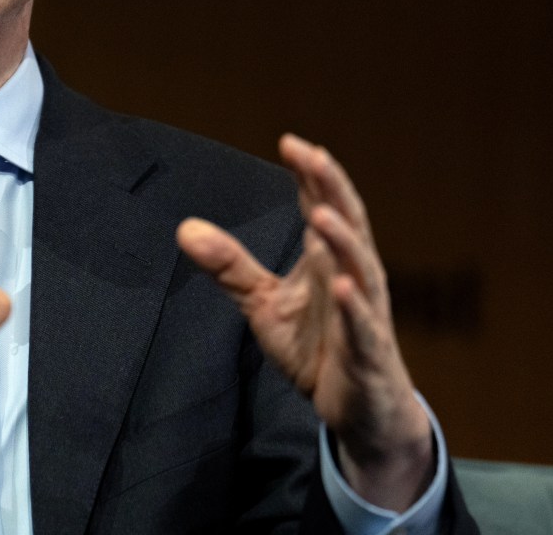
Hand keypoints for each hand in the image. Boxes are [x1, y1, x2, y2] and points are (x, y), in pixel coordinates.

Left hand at [176, 133, 432, 510]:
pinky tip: (341, 284)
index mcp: (327, 259)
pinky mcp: (368, 351)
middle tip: (310, 153)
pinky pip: (362, 325)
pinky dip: (353, 304)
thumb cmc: (317, 347)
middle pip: (347, 221)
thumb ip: (230, 266)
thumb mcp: (264, 304)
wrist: (357, 409)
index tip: (288, 142)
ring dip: (343, 238)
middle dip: (330, 187)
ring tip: (320, 212)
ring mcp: (364, 311)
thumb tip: (184, 229)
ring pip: (360, 266)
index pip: (322, 206)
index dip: (309, 175)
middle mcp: (352, 275)